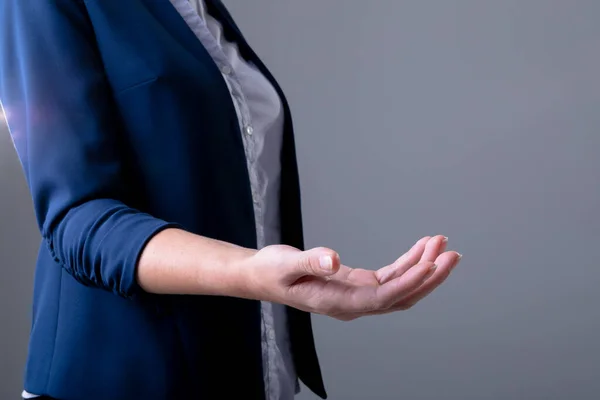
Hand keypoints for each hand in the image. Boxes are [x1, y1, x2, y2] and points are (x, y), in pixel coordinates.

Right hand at [244, 235, 461, 320]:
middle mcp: (353, 304)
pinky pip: (391, 276)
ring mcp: (358, 295)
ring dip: (422, 267)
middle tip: (451, 254)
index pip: (382, 297)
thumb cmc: (270, 272)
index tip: (430, 264)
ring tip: (441, 243)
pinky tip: (422, 248)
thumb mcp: (284, 265)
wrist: (261, 276)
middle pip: (401, 296)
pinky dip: (408, 262)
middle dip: (428, 277)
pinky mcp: (358, 284)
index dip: (408, 282)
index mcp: (337, 303)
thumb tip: (333, 261)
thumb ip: (309, 263)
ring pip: (400, 286)